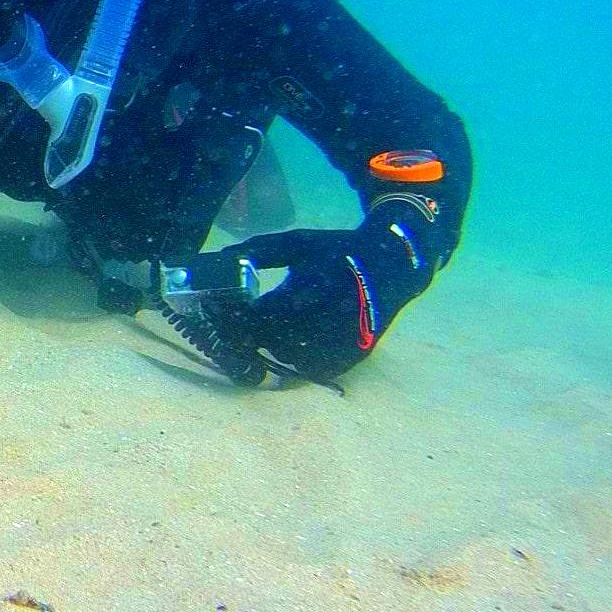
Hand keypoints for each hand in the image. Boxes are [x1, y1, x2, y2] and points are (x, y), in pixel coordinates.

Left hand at [200, 225, 403, 382]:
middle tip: (239, 321)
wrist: (391, 268)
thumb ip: (259, 250)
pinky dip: (295, 356)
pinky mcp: (348, 359)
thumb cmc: (336, 252)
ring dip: (270, 344)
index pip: (257, 316)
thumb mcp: (298, 242)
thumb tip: (222, 257)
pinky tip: (295, 336)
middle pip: (267, 341)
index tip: (220, 310)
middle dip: (247, 332)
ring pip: (285, 357)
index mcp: (308, 289)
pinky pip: (308, 369)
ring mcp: (338, 345)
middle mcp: (324, 322)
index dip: (233, 317)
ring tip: (271, 324)